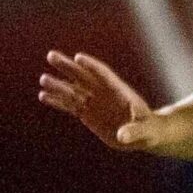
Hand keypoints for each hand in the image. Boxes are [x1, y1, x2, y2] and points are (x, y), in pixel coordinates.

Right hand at [38, 51, 164, 151]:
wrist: (144, 135)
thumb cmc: (150, 130)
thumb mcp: (145, 131)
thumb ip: (134, 131)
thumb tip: (121, 136)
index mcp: (120, 92)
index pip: (104, 75)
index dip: (92, 66)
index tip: (78, 57)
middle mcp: (104, 93)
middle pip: (83, 76)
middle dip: (68, 66)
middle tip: (51, 55)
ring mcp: (94, 102)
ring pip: (73, 90)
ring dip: (58, 84)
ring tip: (43, 79)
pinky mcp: (87, 113)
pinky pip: (70, 105)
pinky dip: (57, 101)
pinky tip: (43, 96)